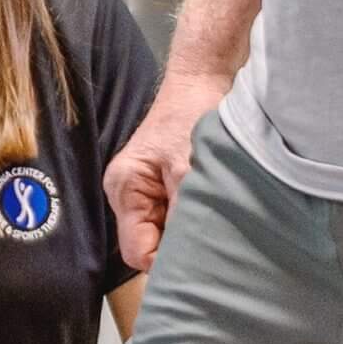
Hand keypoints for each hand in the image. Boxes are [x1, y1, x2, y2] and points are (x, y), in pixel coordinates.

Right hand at [103, 70, 229, 271]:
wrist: (203, 80)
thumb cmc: (191, 115)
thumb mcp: (188, 167)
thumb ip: (184, 213)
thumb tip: (191, 258)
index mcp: (124, 189)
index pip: (137, 251)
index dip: (166, 263)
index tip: (200, 263)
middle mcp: (130, 196)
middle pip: (150, 246)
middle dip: (179, 250)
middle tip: (214, 250)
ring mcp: (148, 194)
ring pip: (167, 235)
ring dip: (190, 233)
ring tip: (218, 228)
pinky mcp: (167, 189)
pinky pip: (178, 220)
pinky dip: (196, 221)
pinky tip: (217, 215)